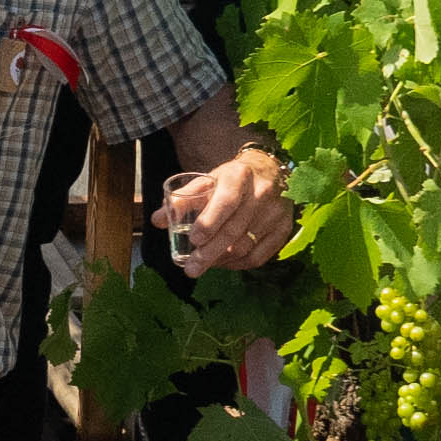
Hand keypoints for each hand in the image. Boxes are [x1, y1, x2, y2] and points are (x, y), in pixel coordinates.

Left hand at [157, 150, 302, 276]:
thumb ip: (181, 200)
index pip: (226, 201)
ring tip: (203, 265)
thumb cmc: (230, 179)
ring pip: (246, 246)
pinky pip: (259, 256)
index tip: (193, 239)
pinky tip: (224, 264)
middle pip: (234, 230)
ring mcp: (277, 212)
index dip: (209, 222)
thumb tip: (156, 221)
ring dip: (221, 261)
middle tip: (191, 269)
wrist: (268, 171)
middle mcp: (262, 192)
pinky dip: (238, 265)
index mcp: (239, 175)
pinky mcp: (284, 229)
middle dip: (209, 252)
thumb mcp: (207, 180)